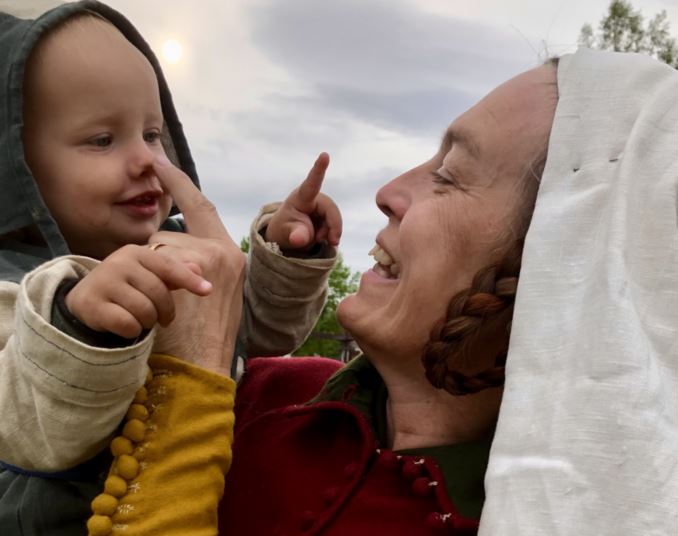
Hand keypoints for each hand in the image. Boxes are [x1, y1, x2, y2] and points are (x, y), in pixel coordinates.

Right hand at [65, 244, 211, 338]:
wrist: (86, 302)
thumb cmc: (129, 289)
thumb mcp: (152, 277)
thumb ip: (175, 272)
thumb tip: (198, 267)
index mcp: (137, 252)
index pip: (169, 267)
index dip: (189, 279)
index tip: (209, 290)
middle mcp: (118, 262)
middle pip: (158, 292)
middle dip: (166, 311)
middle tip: (164, 319)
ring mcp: (103, 282)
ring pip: (144, 309)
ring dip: (148, 321)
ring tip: (144, 321)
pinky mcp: (91, 303)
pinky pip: (127, 323)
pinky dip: (132, 330)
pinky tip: (128, 327)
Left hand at [150, 156, 245, 375]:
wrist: (205, 367)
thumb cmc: (200, 341)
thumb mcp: (207, 299)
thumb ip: (194, 270)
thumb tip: (170, 256)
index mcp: (230, 256)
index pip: (202, 208)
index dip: (178, 183)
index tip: (158, 159)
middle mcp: (226, 250)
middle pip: (170, 235)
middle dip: (154, 261)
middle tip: (161, 295)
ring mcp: (215, 254)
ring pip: (160, 246)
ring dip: (152, 273)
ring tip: (167, 306)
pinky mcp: (201, 263)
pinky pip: (158, 256)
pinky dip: (152, 277)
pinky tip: (167, 303)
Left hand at [265, 152, 341, 250]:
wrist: (289, 236)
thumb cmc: (285, 229)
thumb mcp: (286, 234)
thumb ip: (294, 235)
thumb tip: (299, 239)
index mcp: (301, 197)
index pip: (311, 183)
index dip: (319, 169)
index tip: (324, 155)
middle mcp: (314, 198)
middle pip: (331, 209)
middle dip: (333, 227)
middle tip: (332, 242)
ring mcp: (322, 206)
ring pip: (335, 219)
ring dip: (331, 233)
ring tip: (319, 240)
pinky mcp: (328, 215)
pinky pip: (336, 224)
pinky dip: (332, 235)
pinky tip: (324, 239)